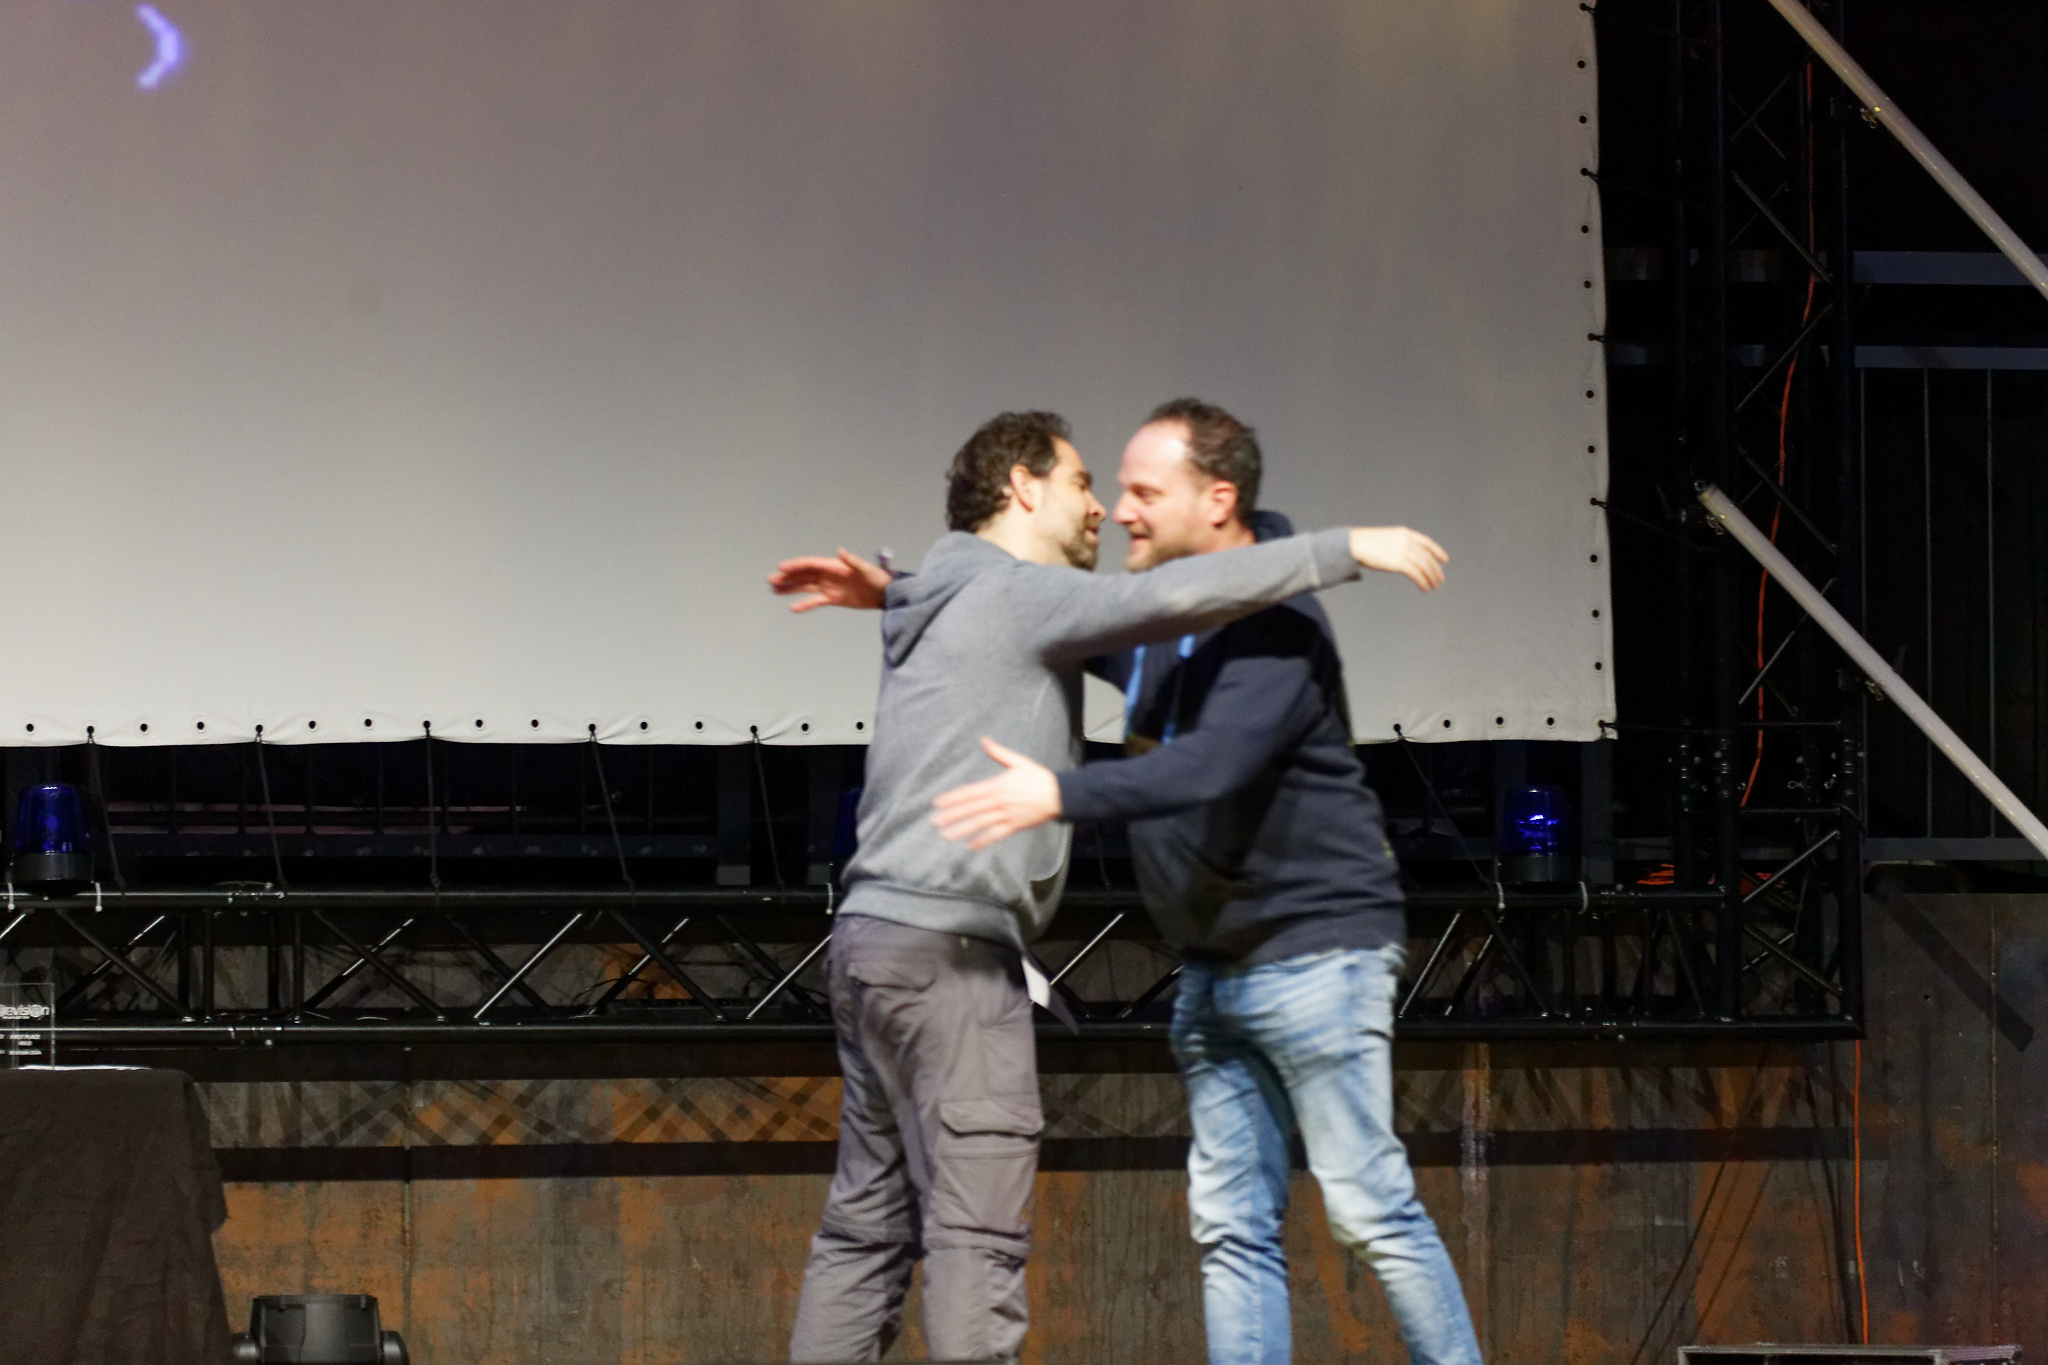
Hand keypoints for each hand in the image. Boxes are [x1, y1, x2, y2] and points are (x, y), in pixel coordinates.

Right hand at [768, 548, 890, 612]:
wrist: (886, 594)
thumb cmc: (878, 578)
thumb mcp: (866, 569)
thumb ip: (853, 561)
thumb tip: (841, 551)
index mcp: (834, 566)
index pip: (810, 564)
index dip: (795, 565)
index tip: (781, 568)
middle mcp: (829, 575)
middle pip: (803, 575)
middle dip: (787, 577)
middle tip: (770, 580)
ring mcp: (830, 587)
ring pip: (805, 587)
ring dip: (790, 589)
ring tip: (775, 591)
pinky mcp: (834, 599)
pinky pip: (815, 601)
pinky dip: (804, 604)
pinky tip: (793, 608)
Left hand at [930, 738, 1061, 848]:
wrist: (1058, 794)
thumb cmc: (1038, 777)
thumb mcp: (1018, 761)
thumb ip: (998, 753)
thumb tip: (984, 740)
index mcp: (997, 785)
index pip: (969, 793)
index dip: (952, 798)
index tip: (937, 803)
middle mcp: (999, 801)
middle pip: (971, 809)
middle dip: (952, 815)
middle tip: (935, 821)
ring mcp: (1006, 815)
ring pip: (980, 824)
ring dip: (963, 829)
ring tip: (947, 835)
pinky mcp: (1014, 826)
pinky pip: (996, 835)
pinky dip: (983, 841)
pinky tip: (971, 846)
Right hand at [1347, 527, 1447, 590]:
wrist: (1354, 545)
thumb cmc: (1365, 544)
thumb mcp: (1386, 539)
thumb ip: (1397, 545)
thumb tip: (1403, 557)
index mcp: (1404, 533)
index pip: (1426, 542)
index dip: (1437, 551)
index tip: (1444, 559)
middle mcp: (1407, 541)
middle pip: (1427, 557)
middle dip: (1435, 570)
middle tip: (1440, 579)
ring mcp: (1404, 551)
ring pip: (1424, 567)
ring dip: (1431, 578)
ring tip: (1434, 586)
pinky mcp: (1399, 563)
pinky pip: (1416, 574)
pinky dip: (1422, 582)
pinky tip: (1424, 588)